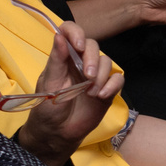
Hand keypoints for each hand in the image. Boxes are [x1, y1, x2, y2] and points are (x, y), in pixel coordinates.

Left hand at [13, 23, 115, 161]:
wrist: (58, 133)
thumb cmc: (47, 108)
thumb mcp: (48, 84)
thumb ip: (56, 60)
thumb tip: (59, 36)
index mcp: (63, 57)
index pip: (70, 32)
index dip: (76, 32)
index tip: (78, 45)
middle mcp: (80, 62)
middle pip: (93, 46)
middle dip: (92, 59)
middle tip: (88, 76)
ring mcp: (95, 75)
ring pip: (107, 61)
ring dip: (101, 76)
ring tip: (91, 93)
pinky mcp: (107, 89)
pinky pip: (118, 79)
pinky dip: (112, 85)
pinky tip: (101, 96)